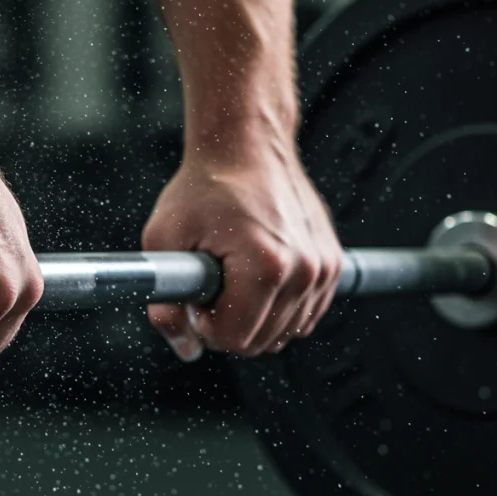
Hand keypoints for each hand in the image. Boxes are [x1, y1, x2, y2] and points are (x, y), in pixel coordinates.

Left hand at [142, 125, 341, 360]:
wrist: (244, 146)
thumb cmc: (204, 187)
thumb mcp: (163, 241)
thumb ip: (165, 305)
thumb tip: (184, 349)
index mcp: (265, 266)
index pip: (234, 339)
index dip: (205, 326)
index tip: (197, 298)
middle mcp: (304, 270)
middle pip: (261, 342)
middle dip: (229, 323)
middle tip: (212, 286)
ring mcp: (324, 268)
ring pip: (285, 333)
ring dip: (254, 317)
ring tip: (234, 277)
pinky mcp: (333, 264)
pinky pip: (305, 315)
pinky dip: (279, 309)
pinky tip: (256, 279)